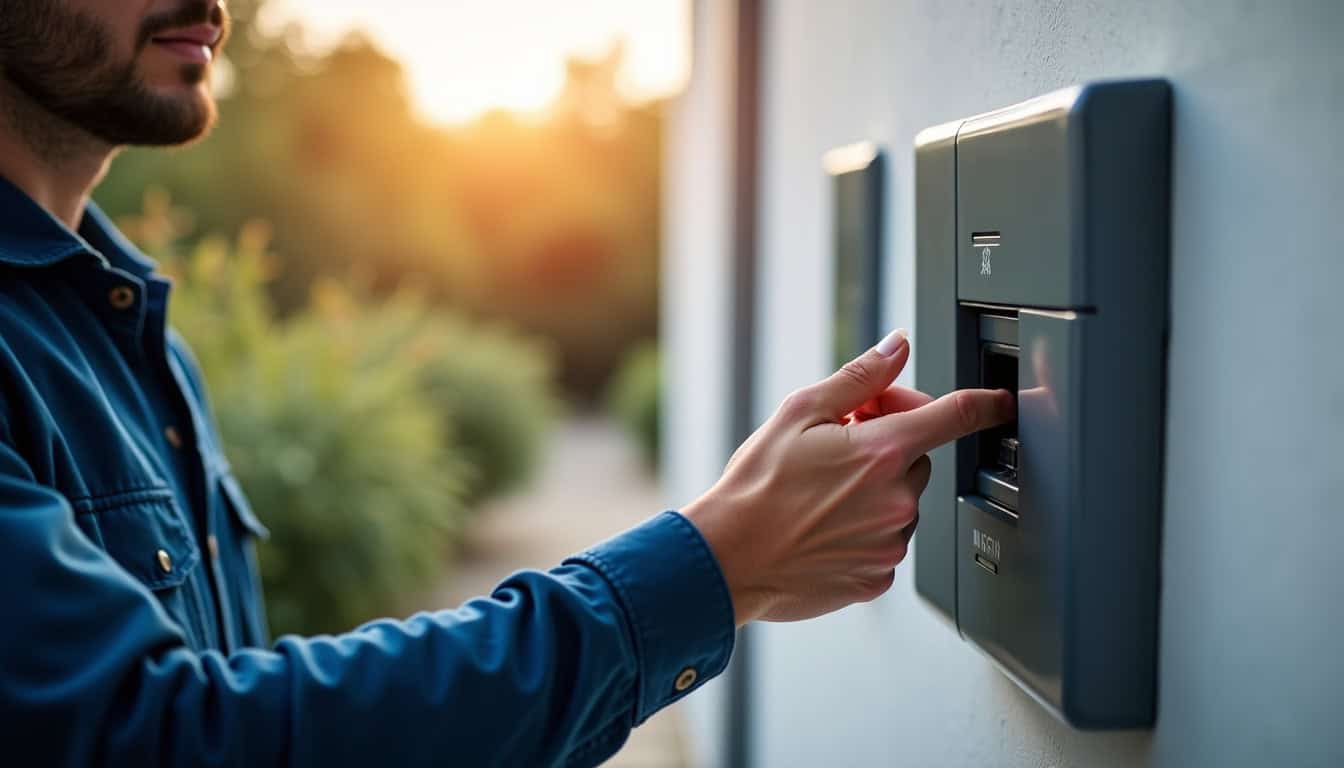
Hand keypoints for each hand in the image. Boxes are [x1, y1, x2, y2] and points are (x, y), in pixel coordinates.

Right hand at [683, 329, 1014, 624]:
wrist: (727, 557)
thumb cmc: (755, 486)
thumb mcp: (800, 412)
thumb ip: (860, 378)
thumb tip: (896, 347)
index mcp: (881, 452)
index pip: (954, 417)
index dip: (985, 404)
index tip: (1001, 402)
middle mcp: (897, 500)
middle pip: (917, 458)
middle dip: (886, 446)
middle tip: (838, 446)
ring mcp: (890, 544)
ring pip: (901, 503)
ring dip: (875, 492)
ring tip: (821, 493)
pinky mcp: (877, 577)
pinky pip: (885, 543)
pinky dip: (864, 533)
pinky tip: (823, 527)